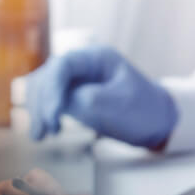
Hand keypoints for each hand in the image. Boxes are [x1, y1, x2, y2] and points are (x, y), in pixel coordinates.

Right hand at [25, 45, 176, 148]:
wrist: (156, 122)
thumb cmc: (144, 110)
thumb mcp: (121, 104)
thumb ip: (90, 99)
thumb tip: (64, 101)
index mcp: (97, 58)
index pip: (63, 65)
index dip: (53, 88)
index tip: (54, 114)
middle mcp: (82, 65)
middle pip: (49, 76)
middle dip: (43, 102)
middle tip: (46, 129)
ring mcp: (76, 80)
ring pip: (45, 89)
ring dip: (38, 110)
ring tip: (40, 136)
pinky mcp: (72, 96)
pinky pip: (49, 101)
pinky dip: (43, 115)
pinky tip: (42, 133)